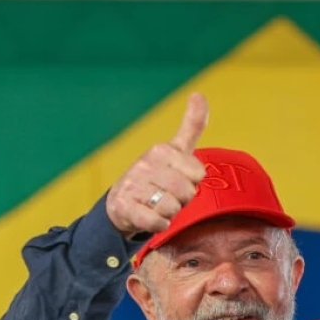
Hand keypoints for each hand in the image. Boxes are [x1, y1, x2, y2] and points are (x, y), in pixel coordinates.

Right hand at [106, 93, 207, 236]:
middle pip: (187, 193)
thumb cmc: (155, 176)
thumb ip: (192, 125)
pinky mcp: (125, 208)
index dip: (192, 183)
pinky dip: (158, 225)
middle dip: (181, 200)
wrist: (121, 202)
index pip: (198, 175)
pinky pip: (156, 222)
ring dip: (169, 213)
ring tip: (156, 206)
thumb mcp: (174, 150)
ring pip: (172, 209)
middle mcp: (145, 165)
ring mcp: (133, 186)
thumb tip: (198, 94)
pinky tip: (151, 217)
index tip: (178, 179)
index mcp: (161, 150)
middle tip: (167, 195)